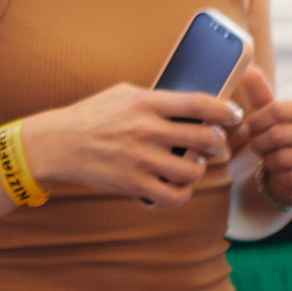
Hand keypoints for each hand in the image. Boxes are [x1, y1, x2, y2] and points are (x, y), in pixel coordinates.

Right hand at [19, 83, 233, 207]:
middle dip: (216, 143)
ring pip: (192, 171)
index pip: (198, 104)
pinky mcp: (132, 184)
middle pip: (204, 139)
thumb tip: (193, 104)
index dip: (224, 110)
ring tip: (192, 166)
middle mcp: (144, 130)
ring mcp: (139, 159)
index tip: (234, 115)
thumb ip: (156, 98)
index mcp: (144, 102)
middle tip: (213, 144)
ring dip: (199, 170)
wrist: (57, 144)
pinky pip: (173, 196)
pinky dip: (181, 193)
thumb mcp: (122, 94)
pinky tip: (177, 186)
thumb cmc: (92, 116)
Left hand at [232, 66, 291, 206]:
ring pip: (284, 157)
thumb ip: (260, 92)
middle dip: (259, 144)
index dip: (255, 122)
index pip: (278, 109)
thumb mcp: (269, 114)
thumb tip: (247, 68)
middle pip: (278, 134)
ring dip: (269, 162)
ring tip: (270, 160)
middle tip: (256, 147)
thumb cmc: (281, 138)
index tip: (245, 130)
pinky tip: (283, 175)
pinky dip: (280, 179)